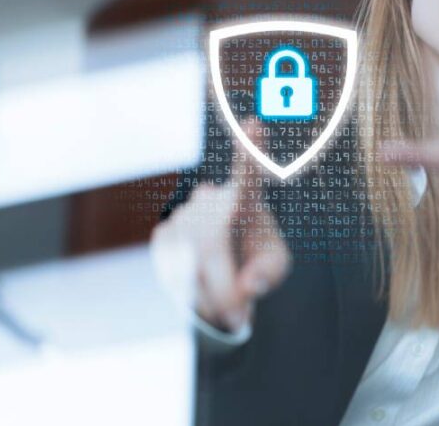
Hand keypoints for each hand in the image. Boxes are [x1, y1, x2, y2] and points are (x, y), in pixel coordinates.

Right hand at [151, 121, 291, 332]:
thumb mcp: (275, 264)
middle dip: (227, 293)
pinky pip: (177, 279)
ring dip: (211, 299)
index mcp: (247, 200)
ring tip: (225, 294)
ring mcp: (183, 216)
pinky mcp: (163, 235)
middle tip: (241, 315)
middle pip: (214, 254)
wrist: (223, 257)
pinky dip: (194, 297)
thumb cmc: (257, 254)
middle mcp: (211, 202)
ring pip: (192, 273)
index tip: (254, 122)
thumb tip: (248, 286)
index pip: (250, 175)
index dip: (252, 151)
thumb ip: (270, 274)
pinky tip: (202, 284)